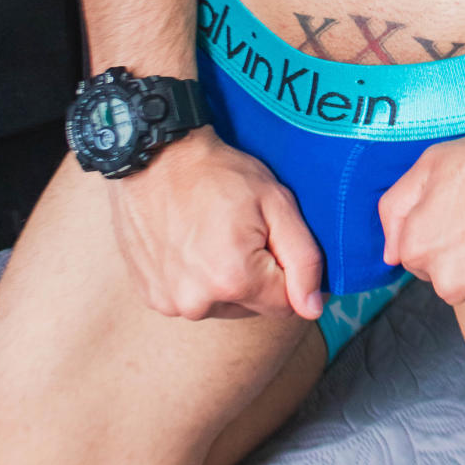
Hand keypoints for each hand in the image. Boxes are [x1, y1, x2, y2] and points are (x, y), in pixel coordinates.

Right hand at [107, 126, 324, 321]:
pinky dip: (198, 278)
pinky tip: (192, 244)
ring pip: (222, 304)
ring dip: (226, 280)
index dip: (288, 271)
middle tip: (243, 231)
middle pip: (252, 306)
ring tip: (215, 236)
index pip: (285, 304)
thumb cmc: (219, 173)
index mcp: (234, 280)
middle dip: (257, 275)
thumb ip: (303, 259)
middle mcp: (198, 302)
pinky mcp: (152, 297)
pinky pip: (192, 298)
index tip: (274, 240)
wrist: (158, 157)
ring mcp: (170, 302)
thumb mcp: (276, 202)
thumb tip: (312, 307)